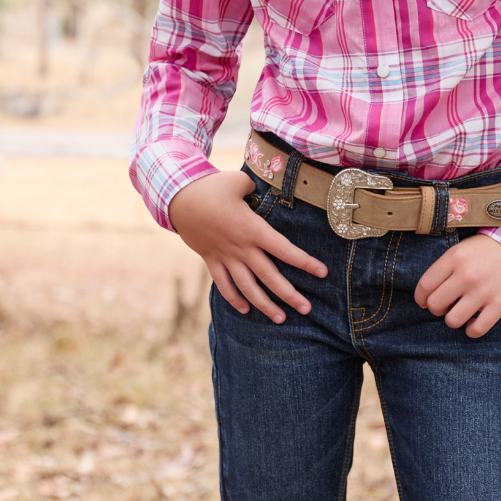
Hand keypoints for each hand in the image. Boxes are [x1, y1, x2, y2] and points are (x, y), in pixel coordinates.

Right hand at [168, 171, 326, 323]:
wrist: (177, 199)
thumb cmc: (211, 187)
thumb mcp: (239, 181)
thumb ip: (256, 188)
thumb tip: (264, 189)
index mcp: (253, 229)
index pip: (285, 250)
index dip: (305, 262)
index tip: (323, 272)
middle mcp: (242, 248)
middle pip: (269, 277)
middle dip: (289, 295)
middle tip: (307, 309)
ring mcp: (225, 257)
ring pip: (248, 287)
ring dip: (264, 305)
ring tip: (280, 319)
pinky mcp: (211, 259)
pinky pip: (223, 284)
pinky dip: (234, 298)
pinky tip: (245, 309)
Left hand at [414, 234, 500, 337]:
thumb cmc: (488, 249)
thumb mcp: (462, 249)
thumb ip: (445, 267)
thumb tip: (428, 294)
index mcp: (454, 258)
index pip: (425, 286)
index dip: (420, 298)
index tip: (424, 301)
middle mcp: (466, 275)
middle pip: (435, 305)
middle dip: (436, 309)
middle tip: (444, 306)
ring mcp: (483, 291)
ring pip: (452, 320)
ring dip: (453, 320)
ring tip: (459, 313)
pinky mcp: (500, 304)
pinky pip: (477, 329)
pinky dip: (471, 330)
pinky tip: (473, 323)